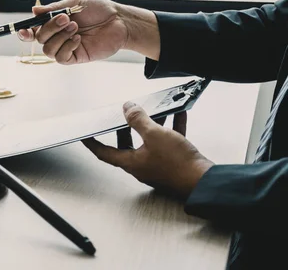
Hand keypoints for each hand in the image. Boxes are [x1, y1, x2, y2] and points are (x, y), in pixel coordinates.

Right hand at [17, 0, 159, 63]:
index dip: (25, 32)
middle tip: (66, 18)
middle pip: (39, 38)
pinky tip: (78, 39)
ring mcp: (65, 47)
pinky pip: (61, 57)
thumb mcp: (73, 3)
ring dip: (60, 37)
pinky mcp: (75, 57)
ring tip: (75, 27)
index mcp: (54, 23)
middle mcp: (57, 36)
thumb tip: (34, 10)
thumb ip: (53, 9)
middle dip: (50, 27)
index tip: (23, 30)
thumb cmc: (98, 10)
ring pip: (48, 49)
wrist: (118, 20)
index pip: (33, 30)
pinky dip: (67, 46)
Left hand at [82, 102, 213, 197]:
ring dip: (151, 125)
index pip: (104, 153)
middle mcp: (142, 165)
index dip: (92, 143)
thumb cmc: (178, 164)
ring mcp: (158, 164)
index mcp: (131, 162)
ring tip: (153, 110)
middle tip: (122, 116)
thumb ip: (139, 120)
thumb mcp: (155, 135)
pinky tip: (178, 114)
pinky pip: (169, 141)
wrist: (205, 181)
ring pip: (149, 142)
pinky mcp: (174, 162)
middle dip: (125, 129)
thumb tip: (128, 108)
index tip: (84, 135)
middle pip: (127, 145)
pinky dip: (171, 127)